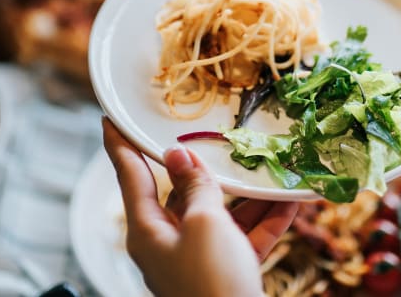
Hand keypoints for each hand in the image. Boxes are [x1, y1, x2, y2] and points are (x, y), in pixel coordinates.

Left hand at [103, 118, 296, 296]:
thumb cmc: (213, 283)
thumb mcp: (205, 224)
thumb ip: (196, 187)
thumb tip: (178, 157)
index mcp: (147, 230)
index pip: (129, 176)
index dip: (119, 145)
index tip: (109, 119)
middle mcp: (167, 243)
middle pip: (181, 194)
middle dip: (205, 169)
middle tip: (212, 137)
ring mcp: (196, 260)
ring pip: (219, 215)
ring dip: (248, 195)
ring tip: (270, 169)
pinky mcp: (225, 273)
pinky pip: (243, 238)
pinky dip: (265, 221)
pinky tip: (291, 201)